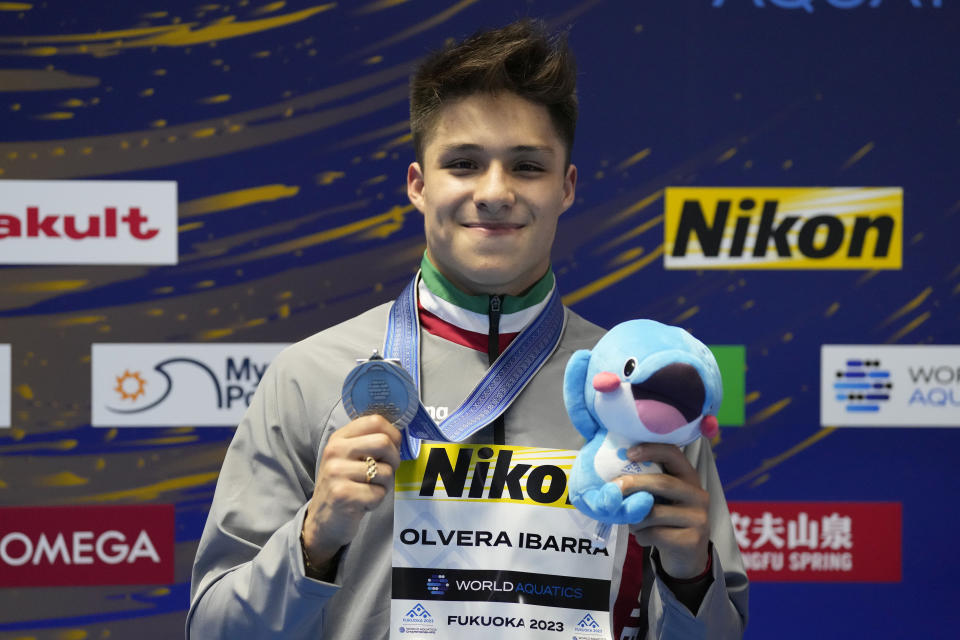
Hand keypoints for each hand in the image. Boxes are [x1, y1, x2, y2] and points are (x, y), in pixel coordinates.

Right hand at [301, 414, 401, 570]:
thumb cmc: (344, 486)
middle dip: (393, 459)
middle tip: (385, 471)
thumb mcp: (349, 458)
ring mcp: (336, 472)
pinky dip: (376, 500)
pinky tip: (362, 502)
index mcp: (339, 438)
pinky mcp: (343, 494)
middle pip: (383, 442)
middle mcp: (335, 451)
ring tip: (368, 489)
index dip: (393, 434)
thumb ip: (368, 443)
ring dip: (384, 485)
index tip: (392, 448)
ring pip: (385, 471)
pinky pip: (378, 493)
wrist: (322, 520)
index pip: (375, 421)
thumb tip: (399, 435)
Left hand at [615, 443, 709, 578]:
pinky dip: (641, 536)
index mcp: (689, 478)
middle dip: (634, 484)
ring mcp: (699, 518)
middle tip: (613, 489)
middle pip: (662, 483)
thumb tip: (613, 481)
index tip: (629, 453)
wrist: (686, 557)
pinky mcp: (692, 540)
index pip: (674, 454)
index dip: (651, 450)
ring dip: (634, 519)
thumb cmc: (667, 521)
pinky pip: (655, 534)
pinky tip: (643, 538)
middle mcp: (698, 495)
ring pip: (654, 513)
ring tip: (632, 524)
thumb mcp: (662, 499)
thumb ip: (647, 487)